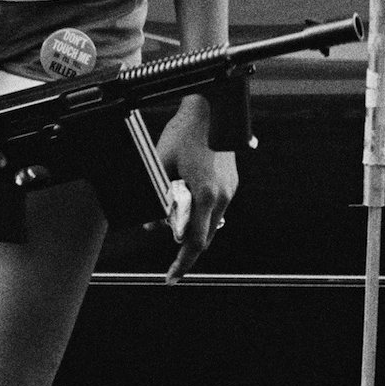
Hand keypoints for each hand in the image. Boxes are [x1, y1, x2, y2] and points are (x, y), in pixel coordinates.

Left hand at [156, 94, 237, 283]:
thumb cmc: (184, 131)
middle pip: (206, 236)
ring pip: (212, 222)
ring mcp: (230, 189)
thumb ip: (157, 194)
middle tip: (168, 249)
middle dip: (186, 245)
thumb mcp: (162, 162)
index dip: (182, 263)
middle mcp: (223, 196)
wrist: (211, 108)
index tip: (171, 277)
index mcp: (207, 194)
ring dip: (195, 226)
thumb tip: (153, 223)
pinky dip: (202, 211)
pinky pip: (217, 206)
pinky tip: (187, 199)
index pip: (195, 242)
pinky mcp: (232, 181)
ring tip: (174, 219)